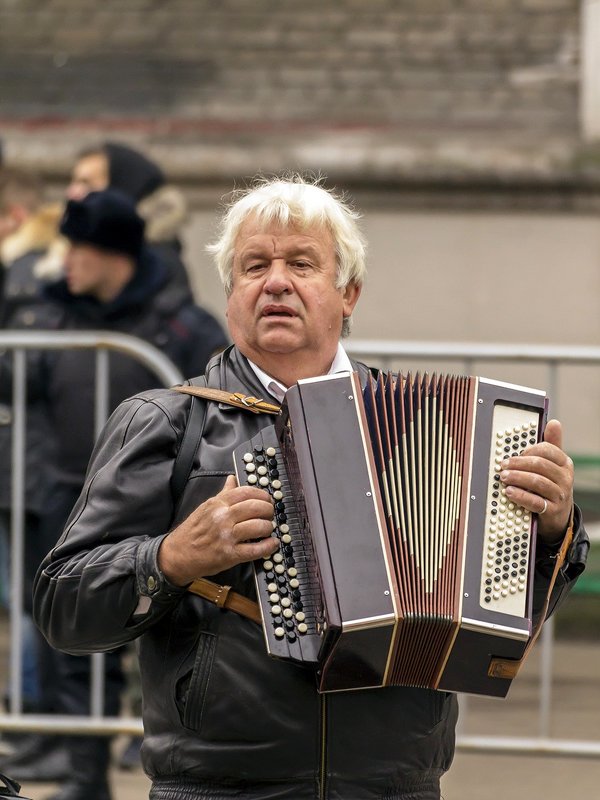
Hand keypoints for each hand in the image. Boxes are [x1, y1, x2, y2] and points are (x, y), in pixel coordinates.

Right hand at [158, 474, 277, 585]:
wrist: (177, 554)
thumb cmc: (192, 531)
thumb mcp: (206, 507)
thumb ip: (223, 494)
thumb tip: (232, 479)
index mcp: (218, 504)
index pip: (247, 492)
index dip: (262, 495)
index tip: (266, 499)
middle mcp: (223, 518)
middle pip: (257, 507)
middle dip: (268, 510)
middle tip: (269, 514)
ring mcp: (227, 536)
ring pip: (259, 527)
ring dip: (268, 527)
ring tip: (267, 529)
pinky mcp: (230, 554)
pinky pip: (255, 549)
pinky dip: (267, 546)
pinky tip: (271, 544)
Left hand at [499, 419, 573, 544]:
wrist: (558, 514)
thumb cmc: (552, 484)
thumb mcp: (554, 464)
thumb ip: (552, 444)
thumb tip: (554, 423)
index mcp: (565, 463)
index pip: (547, 450)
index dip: (529, 450)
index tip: (515, 452)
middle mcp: (565, 478)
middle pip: (540, 465)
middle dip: (518, 464)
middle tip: (503, 465)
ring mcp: (560, 495)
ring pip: (537, 482)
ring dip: (517, 478)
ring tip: (503, 477)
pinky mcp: (552, 510)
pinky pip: (535, 501)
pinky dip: (520, 496)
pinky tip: (509, 492)